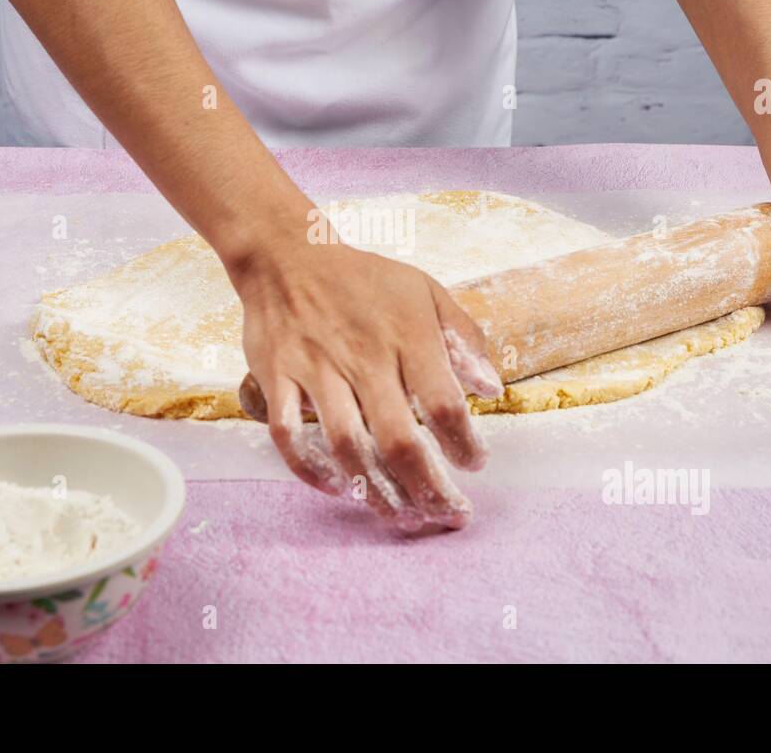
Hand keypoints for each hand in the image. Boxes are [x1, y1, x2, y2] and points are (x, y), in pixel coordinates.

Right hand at [229, 237, 502, 529]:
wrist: (288, 255)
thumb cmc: (364, 279)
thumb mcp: (426, 291)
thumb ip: (464, 338)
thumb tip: (492, 389)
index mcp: (407, 334)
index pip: (443, 402)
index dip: (463, 443)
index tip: (474, 464)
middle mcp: (363, 356)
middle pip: (398, 439)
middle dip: (426, 487)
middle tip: (446, 514)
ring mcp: (315, 369)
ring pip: (346, 445)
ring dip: (376, 491)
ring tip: (401, 517)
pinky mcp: (278, 377)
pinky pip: (287, 434)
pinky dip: (310, 469)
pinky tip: (338, 488)